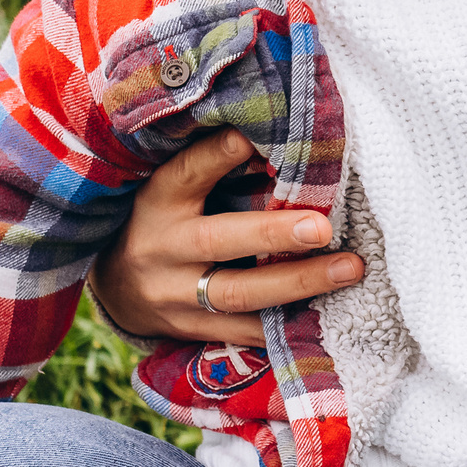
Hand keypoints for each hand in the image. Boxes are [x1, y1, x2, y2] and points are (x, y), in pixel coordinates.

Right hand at [88, 130, 364, 342]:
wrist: (116, 289)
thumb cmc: (161, 220)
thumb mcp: (170, 188)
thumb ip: (214, 166)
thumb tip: (281, 133)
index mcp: (157, 201)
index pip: (187, 172)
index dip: (219, 155)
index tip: (257, 138)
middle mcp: (164, 249)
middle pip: (219, 241)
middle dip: (274, 234)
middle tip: (325, 227)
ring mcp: (176, 296)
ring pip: (239, 293)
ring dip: (299, 283)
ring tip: (350, 268)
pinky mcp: (193, 331)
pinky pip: (245, 333)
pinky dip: (287, 326)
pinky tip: (331, 313)